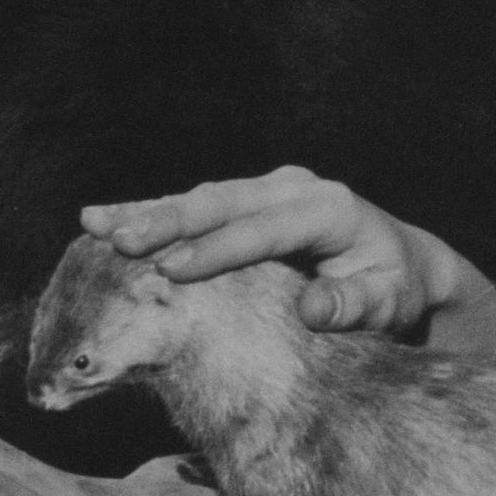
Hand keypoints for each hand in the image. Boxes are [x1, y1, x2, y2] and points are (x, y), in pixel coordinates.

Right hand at [80, 167, 462, 337]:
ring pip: (201, 198)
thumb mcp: (388, 301)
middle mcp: (293, 188)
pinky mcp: (250, 200)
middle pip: (221, 203)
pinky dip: (154, 211)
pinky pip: (198, 205)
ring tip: (94, 223)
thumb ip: (354, 305)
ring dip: (148, 211)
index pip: (263, 230)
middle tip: (117, 240)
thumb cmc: (393, 287)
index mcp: (327, 208)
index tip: (173, 270)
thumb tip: (313, 307)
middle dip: (167, 221)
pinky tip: (107, 218)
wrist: (401, 262)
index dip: (217, 250)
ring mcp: (269, 189)